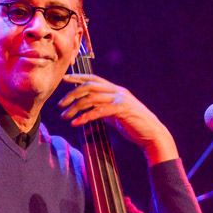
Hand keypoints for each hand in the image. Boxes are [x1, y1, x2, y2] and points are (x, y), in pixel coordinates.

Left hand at [59, 72, 177, 165]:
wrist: (152, 135)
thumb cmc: (134, 126)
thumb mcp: (115, 115)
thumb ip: (104, 109)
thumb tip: (89, 110)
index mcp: (116, 90)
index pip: (94, 79)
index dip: (78, 77)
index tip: (64, 79)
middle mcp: (118, 91)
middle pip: (89, 86)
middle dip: (72, 94)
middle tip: (60, 104)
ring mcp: (120, 99)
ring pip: (91, 98)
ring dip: (75, 107)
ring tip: (65, 116)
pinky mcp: (121, 110)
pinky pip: (98, 111)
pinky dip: (85, 117)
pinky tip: (75, 123)